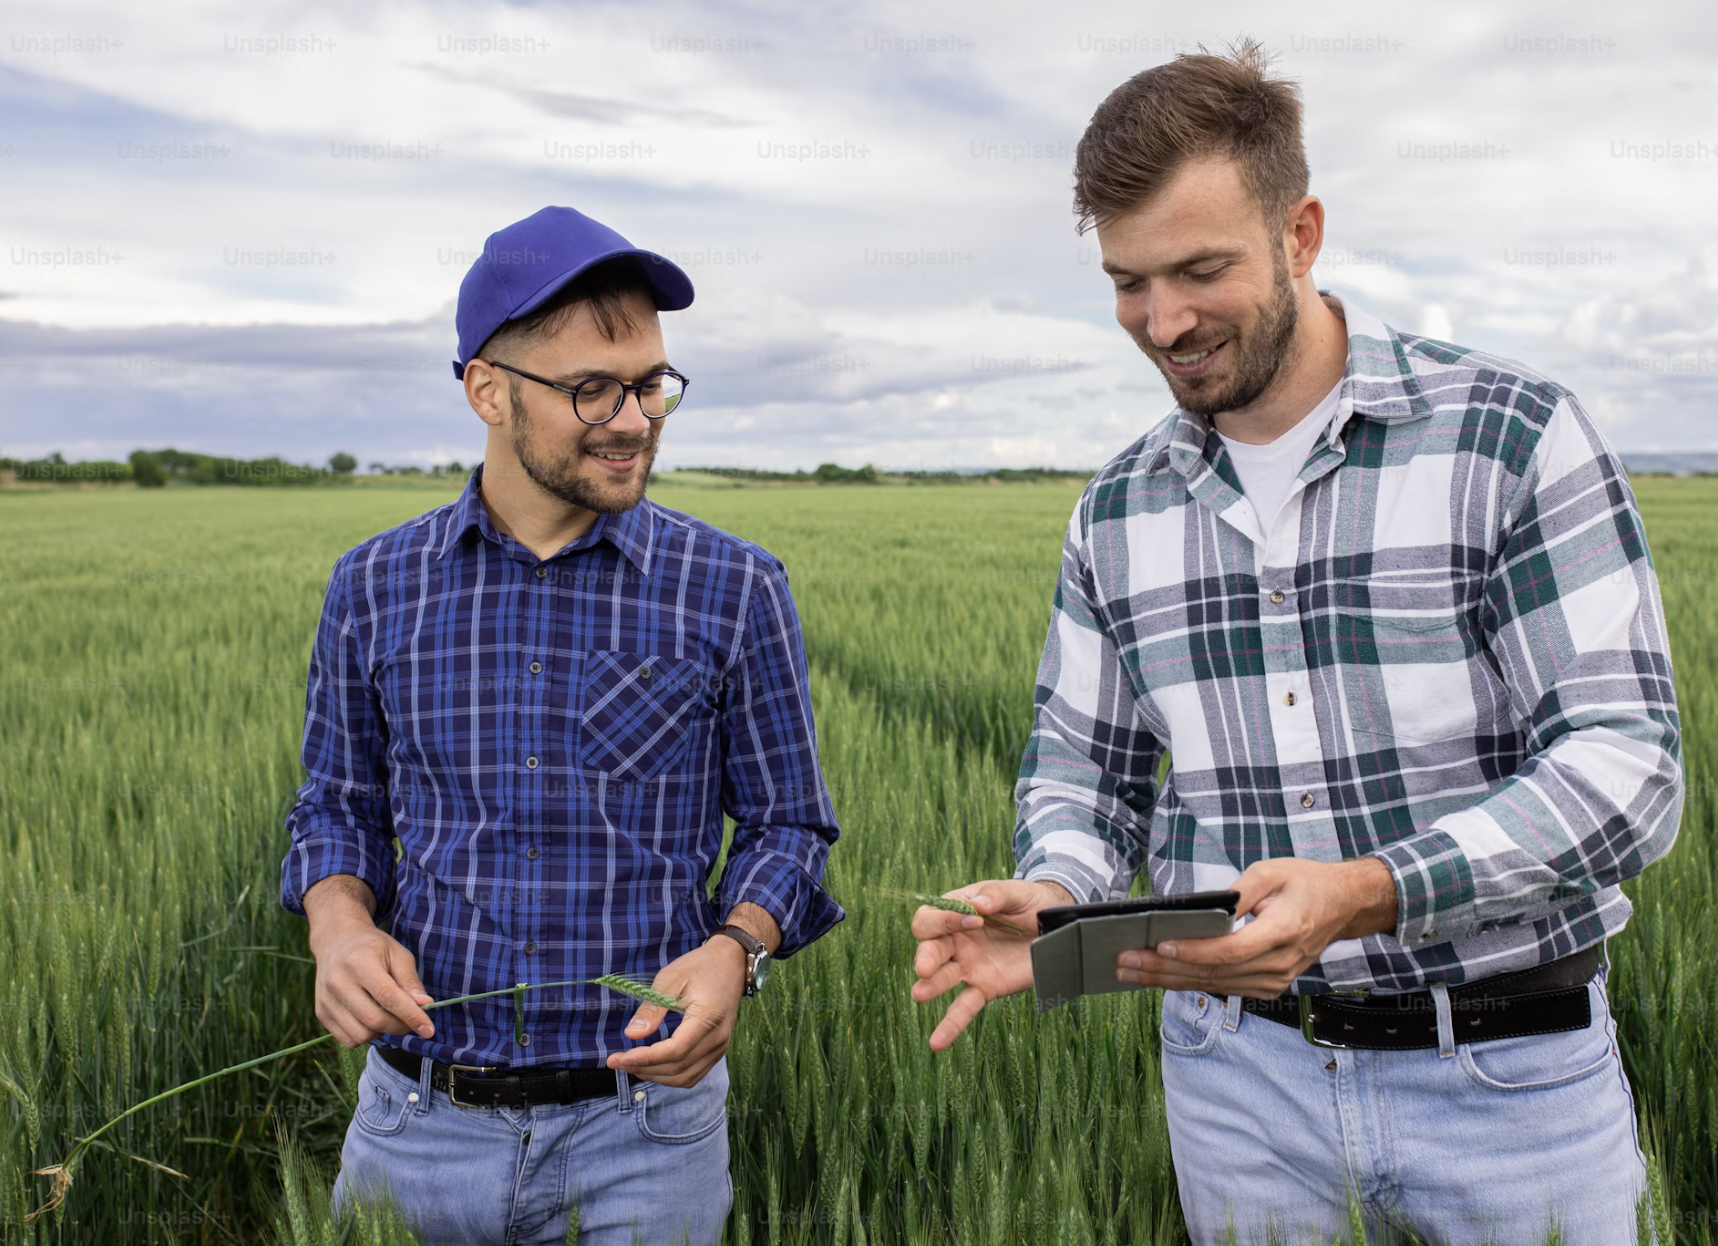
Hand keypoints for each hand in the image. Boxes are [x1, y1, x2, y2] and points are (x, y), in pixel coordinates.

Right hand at [304, 877, 434, 1048]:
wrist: (336, 940)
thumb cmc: (372, 947)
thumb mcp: (398, 954)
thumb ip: (411, 980)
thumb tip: (425, 1005)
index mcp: (359, 962)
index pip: (388, 997)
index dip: (411, 1016)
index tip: (429, 1030)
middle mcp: (338, 982)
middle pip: (374, 1020)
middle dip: (400, 1026)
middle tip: (413, 1021)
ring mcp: (326, 999)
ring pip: (361, 1034)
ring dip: (383, 1033)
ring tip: (390, 1016)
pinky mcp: (321, 1012)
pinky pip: (348, 1039)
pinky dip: (366, 1036)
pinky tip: (372, 1019)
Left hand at [606, 938, 745, 1086]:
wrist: (731, 963)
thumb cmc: (699, 966)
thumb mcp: (670, 978)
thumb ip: (652, 1008)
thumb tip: (632, 1035)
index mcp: (707, 1017)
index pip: (676, 1050)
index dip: (645, 1058)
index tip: (618, 1058)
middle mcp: (718, 1038)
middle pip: (678, 1068)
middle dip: (644, 1069)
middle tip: (616, 1061)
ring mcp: (720, 1046)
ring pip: (686, 1077)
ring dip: (656, 1076)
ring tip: (631, 1065)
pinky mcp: (718, 1050)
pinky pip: (694, 1074)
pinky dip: (671, 1076)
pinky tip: (652, 1067)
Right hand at [910, 879, 1071, 1050]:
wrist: (1055, 926)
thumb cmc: (1030, 903)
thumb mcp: (1018, 892)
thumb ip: (997, 894)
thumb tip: (978, 904)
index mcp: (957, 911)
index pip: (934, 916)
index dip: (946, 919)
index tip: (975, 919)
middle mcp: (956, 940)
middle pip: (930, 947)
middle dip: (926, 956)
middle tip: (924, 968)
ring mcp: (968, 966)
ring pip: (942, 978)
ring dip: (931, 986)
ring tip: (920, 995)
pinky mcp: (984, 988)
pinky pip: (964, 1008)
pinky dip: (950, 1026)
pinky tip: (937, 1042)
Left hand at [1116, 857, 1398, 997]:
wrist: (1343, 905)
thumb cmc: (1306, 882)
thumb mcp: (1273, 871)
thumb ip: (1240, 892)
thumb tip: (1204, 909)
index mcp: (1284, 931)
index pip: (1231, 950)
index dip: (1194, 951)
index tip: (1160, 944)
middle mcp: (1279, 963)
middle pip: (1214, 973)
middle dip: (1165, 968)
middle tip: (1125, 961)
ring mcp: (1275, 979)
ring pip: (1214, 985)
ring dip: (1168, 980)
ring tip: (1130, 971)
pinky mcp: (1268, 985)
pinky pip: (1223, 987)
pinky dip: (1188, 982)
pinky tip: (1159, 977)